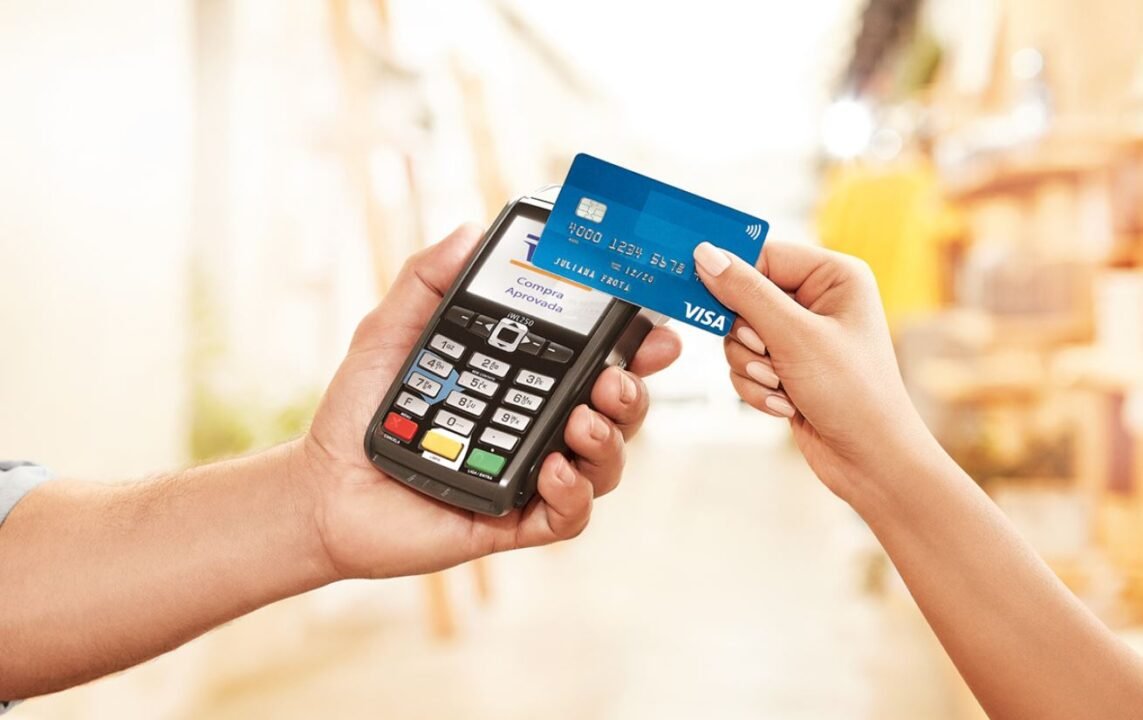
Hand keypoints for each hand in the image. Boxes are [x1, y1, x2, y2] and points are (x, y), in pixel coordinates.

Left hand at [300, 224, 680, 579]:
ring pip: (605, 464)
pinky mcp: (515, 521)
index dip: (636, 346)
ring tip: (582, 423)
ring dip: (609, 441)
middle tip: (613, 379)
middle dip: (633, 393)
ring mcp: (532, 476)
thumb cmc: (360, 410)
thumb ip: (428, 279)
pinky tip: (551, 470)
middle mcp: (539, 426)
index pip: (597, 359)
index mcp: (526, 380)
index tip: (656, 329)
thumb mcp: (391, 330)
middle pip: (617, 412)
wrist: (324, 485)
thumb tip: (470, 231)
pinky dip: (572, 494)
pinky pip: (567, 516)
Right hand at [692, 241, 931, 504]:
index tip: (697, 287)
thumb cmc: (853, 393)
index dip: (732, 275)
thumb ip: (746, 293)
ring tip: (782, 385)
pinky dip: (757, 387)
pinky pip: (747, 365)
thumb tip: (706, 255)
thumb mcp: (795, 337)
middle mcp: (819, 300)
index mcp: (834, 276)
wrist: (871, 461)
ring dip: (751, 368)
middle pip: (744, 298)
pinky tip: (785, 403)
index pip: (763, 255)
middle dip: (747, 337)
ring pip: (739, 337)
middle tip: (766, 355)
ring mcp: (802, 336)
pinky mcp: (789, 367)